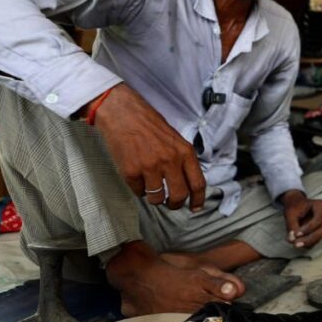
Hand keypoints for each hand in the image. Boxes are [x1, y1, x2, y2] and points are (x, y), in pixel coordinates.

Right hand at [91, 84, 205, 210]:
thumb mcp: (175, 139)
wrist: (123, 114)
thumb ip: (183, 160)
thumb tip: (188, 183)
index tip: (196, 207)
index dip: (198, 199)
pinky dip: (138, 188)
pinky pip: (138, 192)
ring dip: (154, 197)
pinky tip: (136, 175)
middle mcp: (170, 161)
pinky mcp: (131, 172)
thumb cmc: (149, 125)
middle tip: (170, 203)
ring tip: (150, 185)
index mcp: (185, 152)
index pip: (198, 183)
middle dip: (175, 204)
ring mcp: (150, 167)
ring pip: (157, 198)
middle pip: (179, 196)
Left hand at [280, 190, 321, 248]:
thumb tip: (292, 239)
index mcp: (321, 206)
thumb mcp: (291, 214)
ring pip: (320, 237)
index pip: (318, 220)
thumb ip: (291, 226)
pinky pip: (317, 240)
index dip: (308, 229)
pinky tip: (299, 243)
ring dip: (308, 243)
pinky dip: (308, 243)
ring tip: (295, 243)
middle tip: (296, 244)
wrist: (296, 205)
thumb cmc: (295, 207)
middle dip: (309, 239)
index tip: (296, 234)